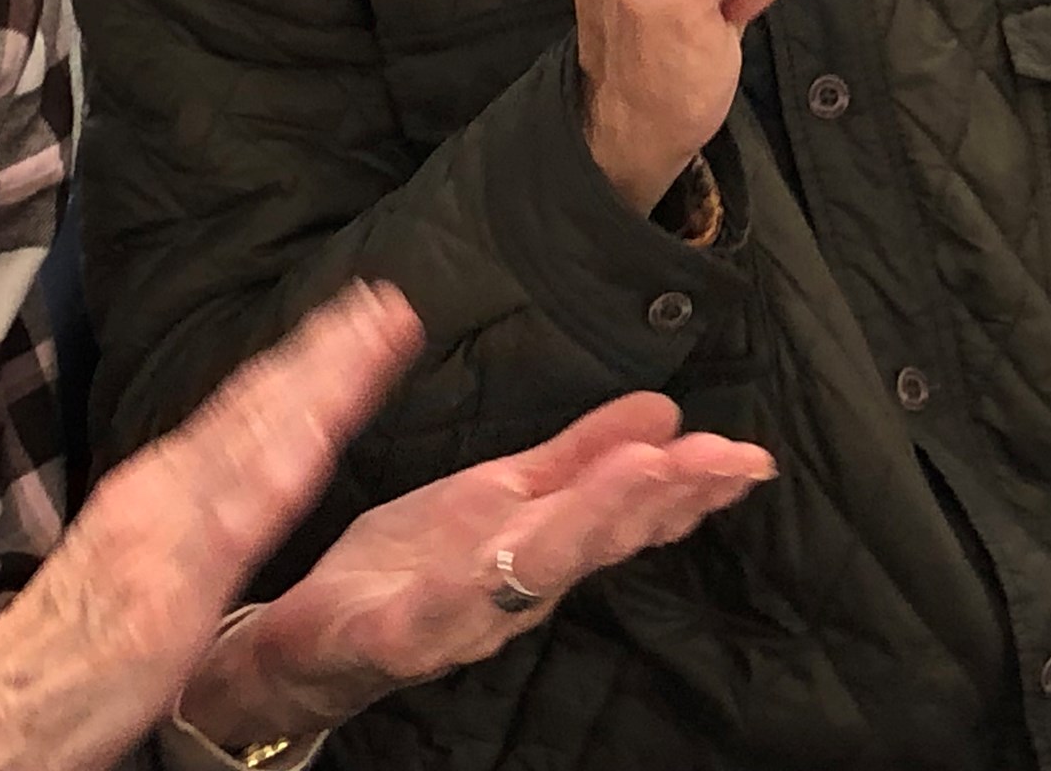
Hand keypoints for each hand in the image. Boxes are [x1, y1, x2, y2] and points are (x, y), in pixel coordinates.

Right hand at [0, 281, 423, 770]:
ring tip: (380, 334)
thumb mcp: (128, 549)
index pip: (242, 404)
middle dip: (328, 348)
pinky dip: (283, 462)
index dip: (300, 358)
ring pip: (261, 434)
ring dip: (326, 379)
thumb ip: (176, 508)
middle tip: (387, 300)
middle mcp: (164, 485)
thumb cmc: (70, 639)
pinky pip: (239, 515)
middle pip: (259, 402)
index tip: (351, 319)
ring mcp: (169, 527)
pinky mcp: (173, 584)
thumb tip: (217, 472)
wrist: (3, 703)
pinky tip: (326, 430)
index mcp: (158, 480)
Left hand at [179, 393, 773, 742]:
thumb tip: (661, 410)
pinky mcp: (400, 633)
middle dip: (664, 498)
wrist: (307, 640)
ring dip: (597, 521)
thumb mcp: (497, 497)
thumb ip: (576, 458)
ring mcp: (463, 614)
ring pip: (539, 567)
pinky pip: (447, 604)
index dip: (686, 485)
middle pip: (598, 538)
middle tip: (724, 459)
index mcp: (538, 543)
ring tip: (650, 473)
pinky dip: (487, 576)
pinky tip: (513, 544)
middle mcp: (516, 586)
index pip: (624, 509)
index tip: (743, 455)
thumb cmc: (408, 568)